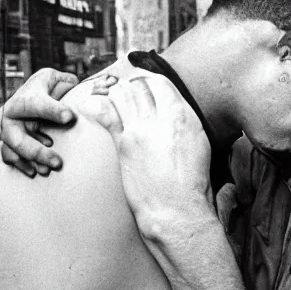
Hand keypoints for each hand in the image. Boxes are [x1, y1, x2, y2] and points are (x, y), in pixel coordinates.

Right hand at [0, 68, 81, 196]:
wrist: (23, 101)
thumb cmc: (44, 89)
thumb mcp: (53, 79)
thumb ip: (65, 82)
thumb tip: (79, 86)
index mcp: (26, 99)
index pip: (38, 105)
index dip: (53, 111)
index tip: (69, 116)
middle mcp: (12, 116)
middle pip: (18, 137)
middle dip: (37, 151)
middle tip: (58, 163)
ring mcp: (8, 131)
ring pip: (12, 149)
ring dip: (30, 162)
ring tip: (48, 171)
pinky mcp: (9, 142)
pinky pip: (9, 157)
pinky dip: (21, 165)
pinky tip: (35, 172)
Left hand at [93, 74, 215, 239]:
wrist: (177, 209)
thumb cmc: (193, 182)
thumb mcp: (199, 144)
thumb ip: (184, 122)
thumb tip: (175, 113)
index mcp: (183, 116)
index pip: (161, 82)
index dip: (150, 80)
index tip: (145, 84)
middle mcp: (161, 118)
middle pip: (139, 85)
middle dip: (132, 85)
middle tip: (128, 89)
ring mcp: (140, 130)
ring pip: (122, 95)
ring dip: (116, 93)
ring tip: (113, 95)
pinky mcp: (124, 145)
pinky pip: (106, 115)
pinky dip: (97, 105)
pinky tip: (91, 103)